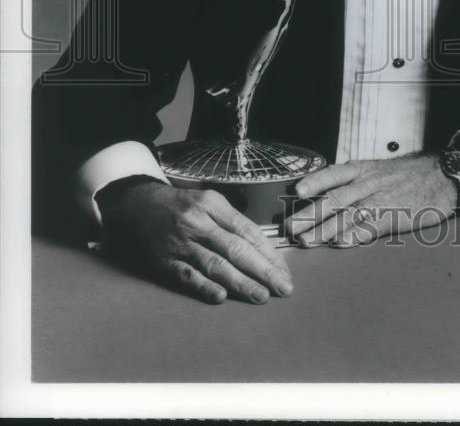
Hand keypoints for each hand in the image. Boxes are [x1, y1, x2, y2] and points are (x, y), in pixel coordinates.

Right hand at [97, 180, 292, 304]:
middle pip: (236, 248)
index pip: (247, 230)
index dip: (268, 252)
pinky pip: (186, 275)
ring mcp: (180, 243)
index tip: (284, 270)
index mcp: (213, 205)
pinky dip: (203, 286)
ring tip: (261, 296)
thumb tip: (263, 249)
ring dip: (240, 282)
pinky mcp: (164, 261)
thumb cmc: (181, 205)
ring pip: (215, 264)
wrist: (137, 204)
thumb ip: (232, 222)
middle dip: (263, 270)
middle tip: (283, 287)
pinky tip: (220, 296)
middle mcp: (198, 222)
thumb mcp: (208, 201)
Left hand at [284, 152, 459, 247]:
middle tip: (290, 227)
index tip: (297, 191)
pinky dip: (355, 235)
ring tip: (306, 241)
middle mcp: (369, 183)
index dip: (315, 181)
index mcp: (364, 169)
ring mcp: (381, 200)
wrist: (443, 175)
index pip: (334, 173)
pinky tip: (341, 244)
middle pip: (334, 199)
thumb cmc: (410, 175)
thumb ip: (357, 180)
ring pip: (347, 215)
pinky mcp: (394, 217)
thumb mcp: (380, 169)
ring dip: (325, 230)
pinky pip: (371, 227)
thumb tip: (329, 194)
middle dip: (310, 214)